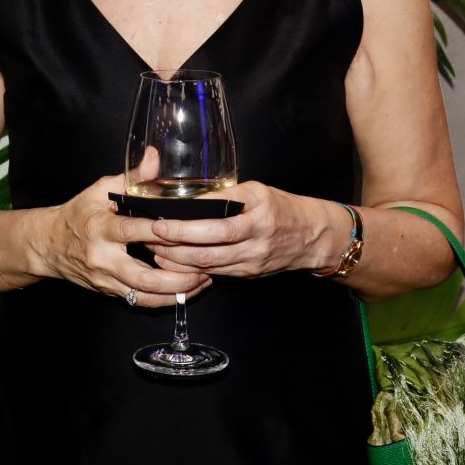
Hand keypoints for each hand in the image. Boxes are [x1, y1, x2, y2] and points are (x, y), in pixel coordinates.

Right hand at [36, 173, 209, 307]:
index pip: (132, 231)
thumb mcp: (98, 190)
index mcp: (100, 228)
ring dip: (177, 292)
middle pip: (142, 276)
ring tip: (202, 281)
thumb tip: (154, 158)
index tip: (184, 229)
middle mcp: (103, 258)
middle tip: (205, 268)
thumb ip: (131, 178)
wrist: (47, 245)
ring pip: (145, 295)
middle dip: (177, 276)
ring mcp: (106, 279)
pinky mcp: (109, 292)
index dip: (159, 232)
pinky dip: (165, 300)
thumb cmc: (77, 214)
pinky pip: (140, 302)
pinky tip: (185, 291)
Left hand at [147, 181, 342, 277]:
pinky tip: (174, 262)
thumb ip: (226, 196)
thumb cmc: (281, 207)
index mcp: (259, 213)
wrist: (312, 236)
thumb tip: (189, 200)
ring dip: (178, 260)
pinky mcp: (249, 274)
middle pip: (210, 247)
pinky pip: (216, 273)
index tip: (162, 220)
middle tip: (151, 237)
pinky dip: (192, 269)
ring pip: (209, 265)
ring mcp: (252, 260)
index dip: (187, 226)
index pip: (218, 221)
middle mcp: (256, 239)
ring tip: (155, 250)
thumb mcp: (257, 191)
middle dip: (176, 244)